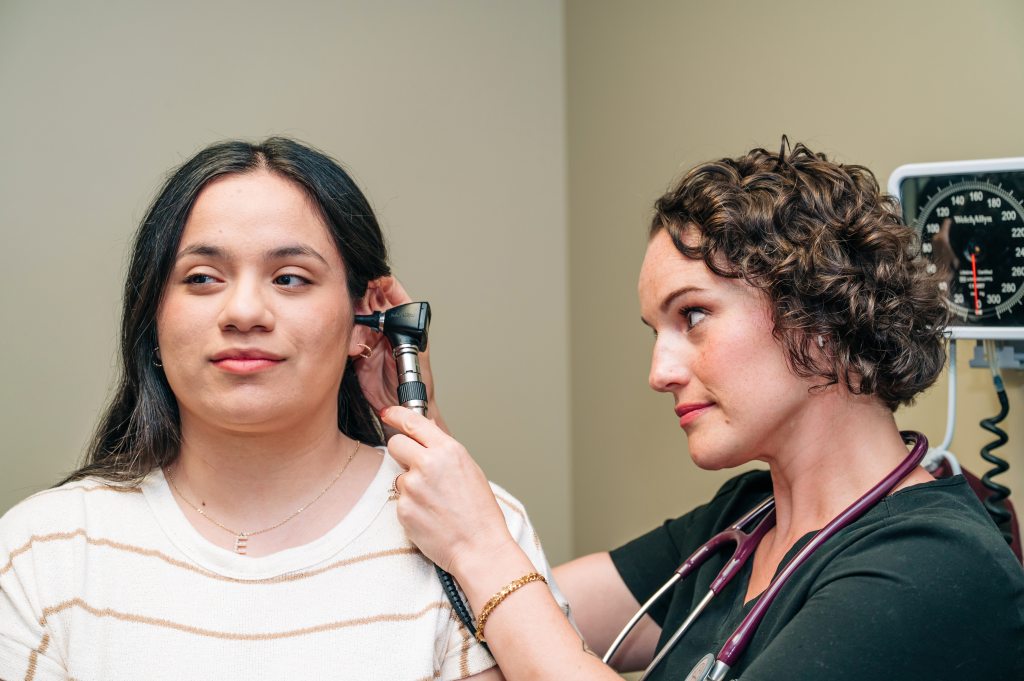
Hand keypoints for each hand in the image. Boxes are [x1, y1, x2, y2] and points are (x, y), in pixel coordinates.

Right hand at [353, 278, 446, 432]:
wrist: (401, 406)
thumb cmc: (418, 381)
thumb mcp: (416, 354)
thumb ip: (403, 333)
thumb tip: (392, 314)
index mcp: (403, 320)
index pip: (390, 291)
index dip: (381, 282)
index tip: (372, 280)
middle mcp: (385, 325)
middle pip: (368, 301)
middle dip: (362, 303)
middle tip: (359, 310)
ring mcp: (370, 337)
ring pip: (356, 319)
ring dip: (356, 329)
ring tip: (361, 346)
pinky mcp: (358, 351)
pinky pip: (348, 338)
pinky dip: (349, 343)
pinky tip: (356, 351)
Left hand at [381, 406, 515, 576]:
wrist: (478, 547)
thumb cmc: (480, 512)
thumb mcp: (469, 470)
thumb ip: (445, 449)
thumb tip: (428, 430)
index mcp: (448, 451)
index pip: (413, 422)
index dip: (396, 414)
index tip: (387, 413)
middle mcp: (427, 464)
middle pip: (395, 444)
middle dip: (401, 452)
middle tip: (415, 466)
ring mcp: (412, 487)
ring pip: (399, 476)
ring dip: (410, 486)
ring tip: (434, 502)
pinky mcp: (403, 509)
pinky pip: (400, 500)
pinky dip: (411, 506)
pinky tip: (429, 515)